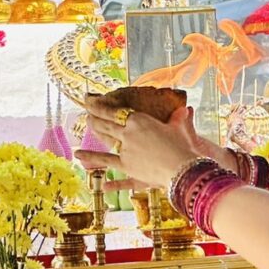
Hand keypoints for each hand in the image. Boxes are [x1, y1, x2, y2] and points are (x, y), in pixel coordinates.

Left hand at [76, 96, 203, 189]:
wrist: (182, 169)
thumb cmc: (182, 146)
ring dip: (94, 132)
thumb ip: (178, 119)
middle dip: (94, 116)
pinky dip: (95, 161)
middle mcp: (128, 133)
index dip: (99, 104)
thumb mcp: (180, 129)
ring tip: (85, 126)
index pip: (114, 110)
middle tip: (86, 111)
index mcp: (139, 120)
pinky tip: (83, 161)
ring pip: (105, 139)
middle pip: (105, 123)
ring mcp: (125, 150)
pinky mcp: (127, 167)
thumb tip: (185, 110)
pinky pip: (109, 162)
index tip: (90, 99)